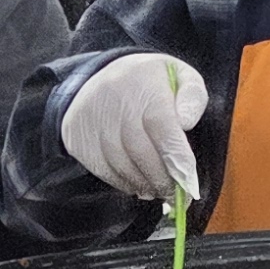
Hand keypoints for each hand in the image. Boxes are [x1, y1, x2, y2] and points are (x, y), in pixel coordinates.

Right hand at [61, 52, 205, 201]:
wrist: (98, 76)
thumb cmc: (148, 82)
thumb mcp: (179, 75)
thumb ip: (192, 96)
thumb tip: (186, 122)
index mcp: (144, 84)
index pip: (161, 125)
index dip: (176, 156)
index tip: (189, 179)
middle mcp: (114, 102)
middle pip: (139, 150)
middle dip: (161, 178)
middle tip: (176, 193)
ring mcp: (91, 121)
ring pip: (120, 164)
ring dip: (143, 183)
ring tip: (158, 190)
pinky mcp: (77, 138)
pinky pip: (102, 169)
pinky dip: (122, 183)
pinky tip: (137, 185)